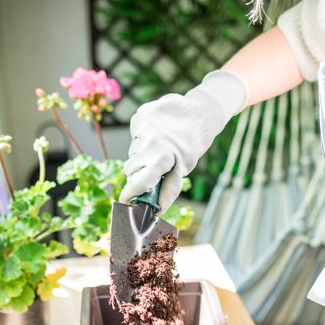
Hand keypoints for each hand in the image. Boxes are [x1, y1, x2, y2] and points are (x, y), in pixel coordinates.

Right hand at [119, 70, 245, 211]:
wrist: (200, 113)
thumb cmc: (191, 145)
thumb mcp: (183, 169)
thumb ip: (169, 189)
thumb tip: (157, 210)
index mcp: (162, 159)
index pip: (138, 182)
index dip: (130, 193)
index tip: (125, 199)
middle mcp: (149, 142)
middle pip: (130, 168)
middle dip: (139, 171)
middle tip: (155, 165)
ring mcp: (143, 126)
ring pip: (132, 150)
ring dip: (143, 152)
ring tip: (160, 144)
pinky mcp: (140, 114)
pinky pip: (134, 133)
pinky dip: (142, 135)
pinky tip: (157, 131)